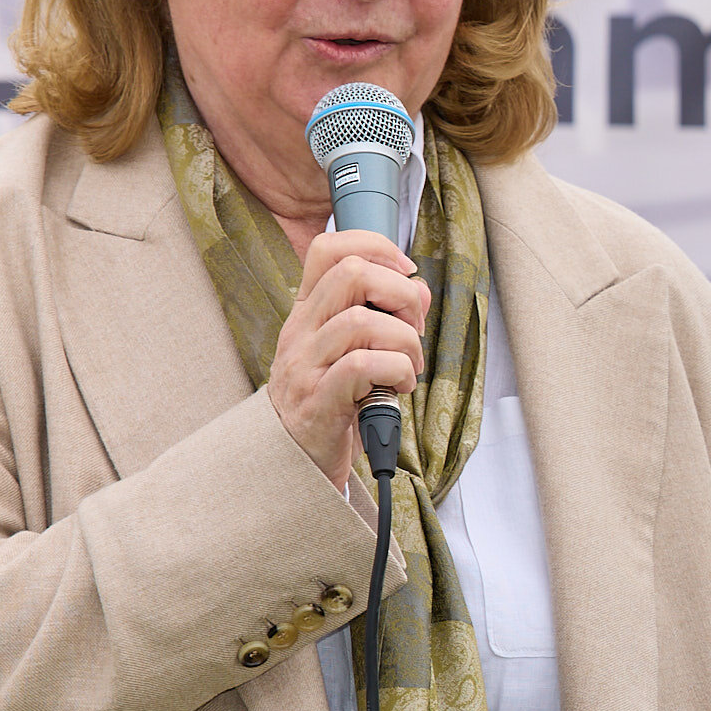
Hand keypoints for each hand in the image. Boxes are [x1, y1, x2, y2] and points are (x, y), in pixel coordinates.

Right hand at [268, 227, 428, 483]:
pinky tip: (398, 387)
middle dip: (400, 294)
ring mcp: (306, 365)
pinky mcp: (319, 400)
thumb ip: (385, 317)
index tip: (406, 272)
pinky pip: (364, 366)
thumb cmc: (328, 404)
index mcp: (307, 312)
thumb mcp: (353, 352)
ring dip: (405, 342)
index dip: (375, 247)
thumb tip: (420, 290)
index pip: (328, 249)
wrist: (291, 464)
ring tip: (409, 367)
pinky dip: (396, 372)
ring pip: (363, 321)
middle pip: (352, 273)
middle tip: (412, 329)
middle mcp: (301, 331)